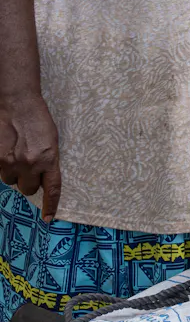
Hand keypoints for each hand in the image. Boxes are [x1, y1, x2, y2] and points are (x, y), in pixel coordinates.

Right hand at [0, 95, 60, 221]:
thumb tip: (41, 177)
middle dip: (28, 181)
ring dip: (13, 173)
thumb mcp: (51, 140)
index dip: (50, 205)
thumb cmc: (37, 119)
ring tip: (16, 154)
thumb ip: (47, 160)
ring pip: (10, 181)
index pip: (52, 189)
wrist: (17, 104)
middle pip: (28, 189)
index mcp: (49, 158)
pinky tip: (6, 150)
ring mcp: (11, 162)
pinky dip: (1, 165)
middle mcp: (30, 164)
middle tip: (28, 167)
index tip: (48, 218)